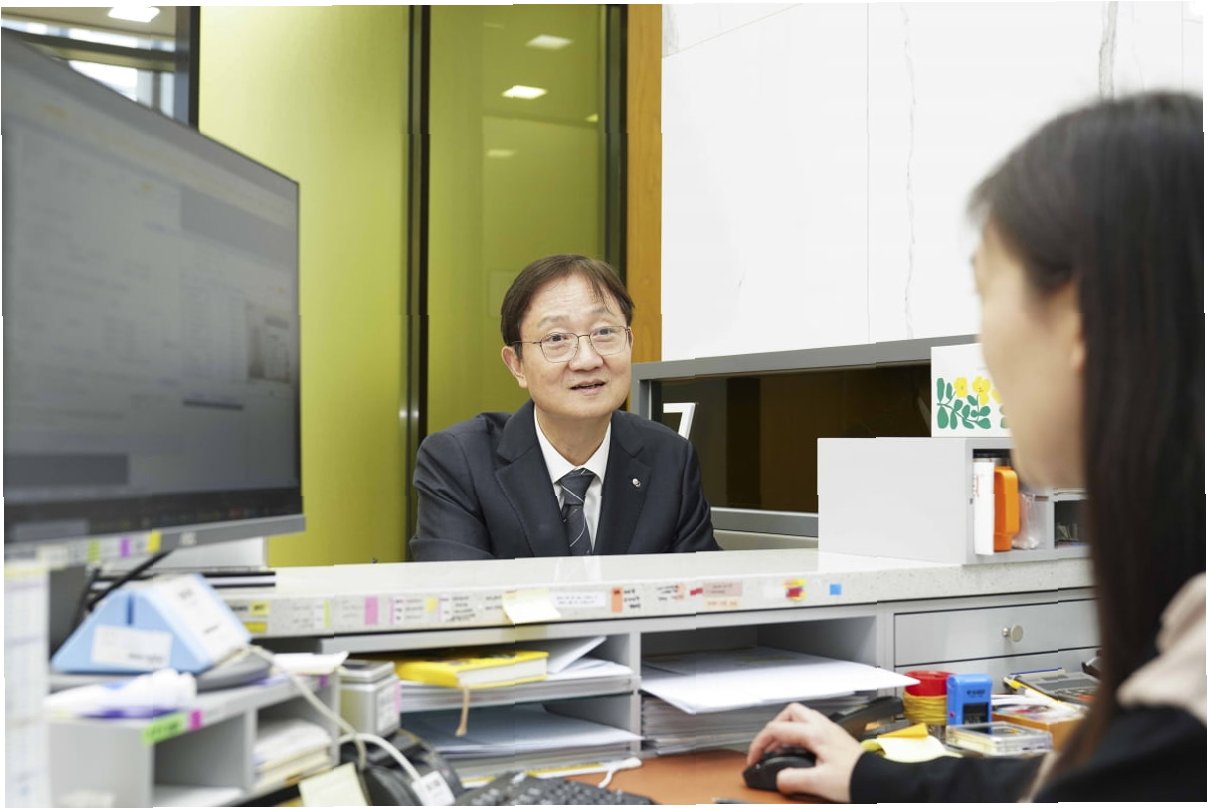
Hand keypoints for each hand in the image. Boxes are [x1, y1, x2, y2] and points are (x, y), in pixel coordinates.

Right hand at [746, 702, 864, 801]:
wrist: (880, 781)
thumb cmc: (857, 778)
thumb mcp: (819, 783)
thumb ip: (793, 779)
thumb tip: (779, 779)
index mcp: (814, 733)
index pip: (777, 729)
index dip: (759, 744)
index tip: (755, 758)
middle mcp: (822, 726)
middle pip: (790, 713)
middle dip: (774, 727)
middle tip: (768, 745)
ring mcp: (830, 730)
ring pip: (802, 717)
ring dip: (788, 728)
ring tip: (782, 748)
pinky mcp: (836, 738)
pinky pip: (812, 727)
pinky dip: (800, 735)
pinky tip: (801, 752)